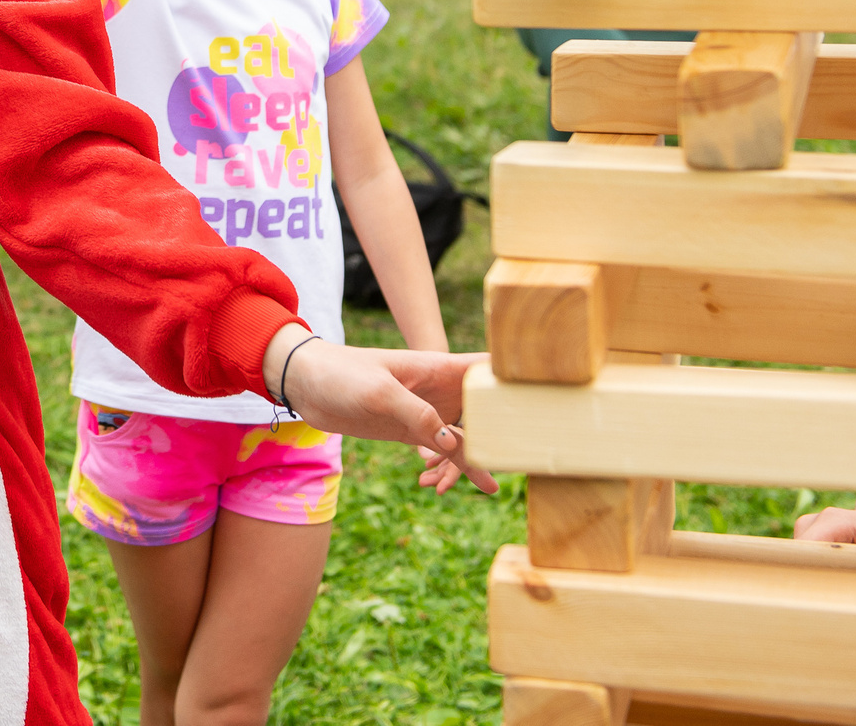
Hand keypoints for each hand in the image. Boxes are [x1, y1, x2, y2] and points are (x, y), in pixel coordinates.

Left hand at [267, 325, 497, 493]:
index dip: (520, 383)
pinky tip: (432, 484)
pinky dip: (445, 469)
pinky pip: (442, 452)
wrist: (306, 383)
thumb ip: (419, 416)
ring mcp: (429, 410)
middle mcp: (443, 389)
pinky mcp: (412, 430)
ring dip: (471, 461)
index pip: (493, 369)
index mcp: (442, 368)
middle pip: (489, 411)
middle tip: (519, 462)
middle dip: (504, 435)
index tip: (548, 406)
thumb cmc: (342, 373)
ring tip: (474, 486)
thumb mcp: (380, 393)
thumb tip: (454, 445)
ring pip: (468, 438)